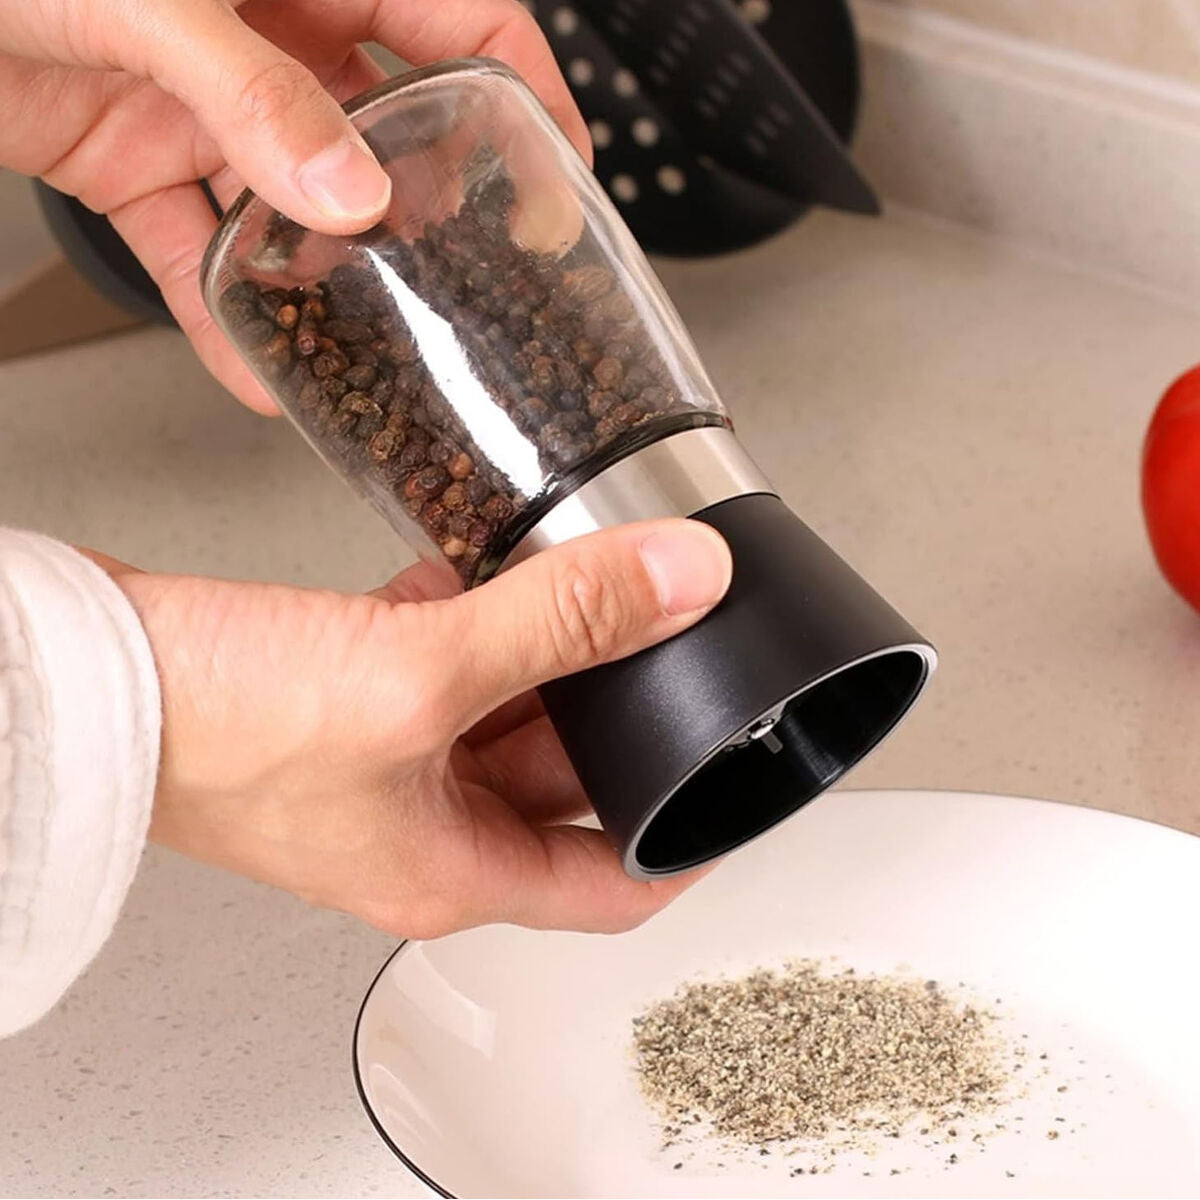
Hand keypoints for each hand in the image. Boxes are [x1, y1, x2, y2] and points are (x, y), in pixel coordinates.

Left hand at [0, 0, 587, 412]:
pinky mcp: (140, 154)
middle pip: (394, 130)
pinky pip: (200, 245)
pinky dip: (223, 308)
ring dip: (332, 277)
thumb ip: (255, 92)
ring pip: (303, 205)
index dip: (530, 101)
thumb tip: (348, 192)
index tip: (558, 184)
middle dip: (435, 209)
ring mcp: (210, 101)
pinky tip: (251, 365)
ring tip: (369, 342)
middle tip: (467, 285)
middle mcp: (273, 31)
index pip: (468, 26)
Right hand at [105, 520, 731, 935]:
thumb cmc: (217, 728)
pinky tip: (487, 563)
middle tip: (669, 639)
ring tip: (592, 584)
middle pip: (564, 781)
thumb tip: (677, 582)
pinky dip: (472, 619)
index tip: (737, 788)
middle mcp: (424, 828)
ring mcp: (385, 765)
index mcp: (454, 868)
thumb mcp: (419, 676)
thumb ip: (560, 622)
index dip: (687, 841)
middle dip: (616, 708)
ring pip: (504, 711)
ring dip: (544, 649)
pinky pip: (441, 666)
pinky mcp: (347, 705)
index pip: (612, 887)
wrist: (87, 682)